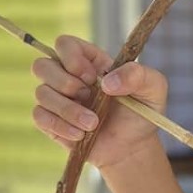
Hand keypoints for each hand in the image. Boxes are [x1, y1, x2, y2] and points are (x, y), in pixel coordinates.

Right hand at [31, 35, 167, 169]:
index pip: (64, 44)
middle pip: (42, 65)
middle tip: (89, 96)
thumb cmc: (141, 112)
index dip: (71, 57)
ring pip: (41, 93)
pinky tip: (80, 135)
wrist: (132, 147)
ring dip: (67, 110)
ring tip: (92, 124)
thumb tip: (107, 82)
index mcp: (90, 60)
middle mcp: (68, 76)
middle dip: (64, 82)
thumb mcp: (153, 88)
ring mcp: (57, 98)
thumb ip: (137, 75)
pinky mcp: (50, 121)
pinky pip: (39, 116)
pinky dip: (60, 126)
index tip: (92, 77)